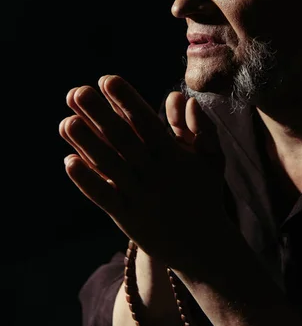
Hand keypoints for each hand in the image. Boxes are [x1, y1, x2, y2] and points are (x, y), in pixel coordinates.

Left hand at [60, 75, 225, 267]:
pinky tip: (69, 161)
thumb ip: (198, 127)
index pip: (147, 122)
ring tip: (66, 121)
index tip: (107, 79)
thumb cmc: (205, 194)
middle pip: (124, 139)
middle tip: (78, 91)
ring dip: (87, 144)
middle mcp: (157, 174)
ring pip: (110, 166)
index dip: (127, 99)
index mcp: (175, 155)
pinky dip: (87, 180)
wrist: (203, 247)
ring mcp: (141, 197)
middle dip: (101, 115)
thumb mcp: (211, 158)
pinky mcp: (129, 220)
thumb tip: (180, 97)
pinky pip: (105, 197)